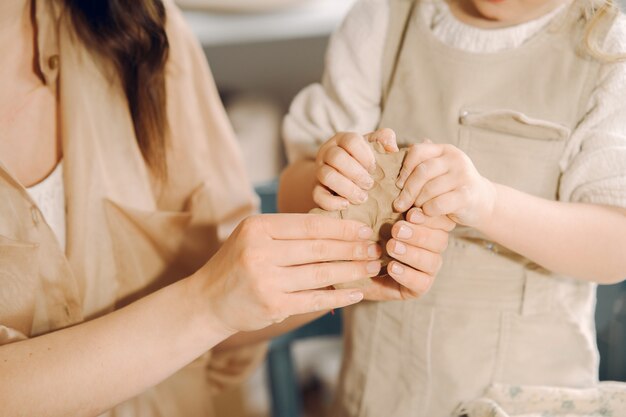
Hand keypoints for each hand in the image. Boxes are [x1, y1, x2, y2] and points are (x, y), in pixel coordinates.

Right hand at [194, 214, 381, 332]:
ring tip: (371, 267)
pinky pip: (315, 299)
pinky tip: (356, 292)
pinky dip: (339, 296)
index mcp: (257, 228)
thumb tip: (339, 228)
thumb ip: (288, 232)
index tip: (364, 228)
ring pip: (320, 273)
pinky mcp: (273, 306)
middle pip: (318, 248)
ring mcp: (266, 280)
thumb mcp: (255, 237)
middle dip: (352, 248)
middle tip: (376, 248)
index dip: (341, 227)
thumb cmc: (238, 263)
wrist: (208, 300)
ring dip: (351, 270)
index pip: (308, 225)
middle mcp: (259, 252)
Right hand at [314, 128, 398, 210]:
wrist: (341, 176)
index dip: (365, 155)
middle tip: (370, 185)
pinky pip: (317, 195)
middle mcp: (327, 152)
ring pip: (326, 175)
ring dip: (347, 188)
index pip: (351, 140)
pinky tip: (347, 205)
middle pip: (336, 157)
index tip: (374, 168)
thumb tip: (392, 148)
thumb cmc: (361, 160)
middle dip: (356, 173)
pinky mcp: (315, 189)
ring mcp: (319, 171)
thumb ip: (384, 140)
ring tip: (362, 197)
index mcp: (342, 139)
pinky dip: (332, 202)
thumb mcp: (372, 147)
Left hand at [359, 208, 454, 300]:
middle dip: (419, 234)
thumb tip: (395, 190)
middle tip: (397, 230)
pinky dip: (407, 274)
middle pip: (440, 240)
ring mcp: (428, 269)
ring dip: (412, 253)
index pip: (440, 221)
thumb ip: (389, 209)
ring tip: (391, 247)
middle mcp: (432, 248)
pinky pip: (422, 283)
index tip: (410, 213)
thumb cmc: (369, 238)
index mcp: (428, 227)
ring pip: (432, 261)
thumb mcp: (377, 221)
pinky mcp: (419, 287)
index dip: (429, 217)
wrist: (355, 269)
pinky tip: (392, 267)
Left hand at [393, 142, 496, 227]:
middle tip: (398, 205)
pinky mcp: (467, 194)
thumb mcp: (437, 173)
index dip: (404, 168)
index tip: (397, 185)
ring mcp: (463, 175)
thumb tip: (390, 157)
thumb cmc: (451, 188)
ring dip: (418, 203)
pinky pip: (438, 203)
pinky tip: (428, 213)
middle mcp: (455, 158)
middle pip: (422, 171)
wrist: (482, 203)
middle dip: (407, 190)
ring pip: (429, 189)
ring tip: (415, 210)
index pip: (417, 151)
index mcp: (444, 150)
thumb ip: (419, 165)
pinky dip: (429, 210)